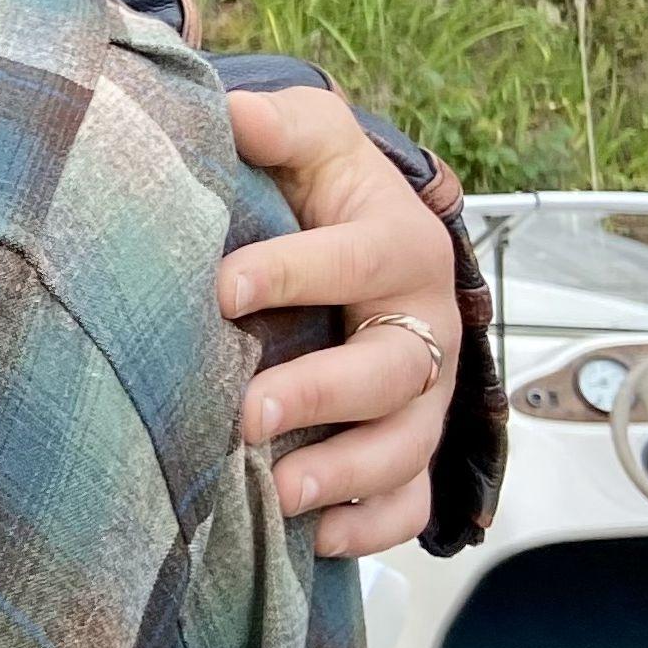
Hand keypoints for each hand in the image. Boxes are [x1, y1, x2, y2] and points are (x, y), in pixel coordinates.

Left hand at [219, 84, 462, 555]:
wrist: (372, 244)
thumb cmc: (329, 193)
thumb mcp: (313, 141)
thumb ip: (279, 125)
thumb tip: (230, 111)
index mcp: (400, 245)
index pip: (355, 259)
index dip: (292, 273)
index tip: (222, 290)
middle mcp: (425, 326)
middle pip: (390, 371)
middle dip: (321, 396)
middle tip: (246, 413)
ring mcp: (425, 396)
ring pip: (405, 447)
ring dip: (344, 474)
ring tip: (277, 492)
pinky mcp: (414, 448)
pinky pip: (410, 502)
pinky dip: (371, 527)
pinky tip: (316, 537)